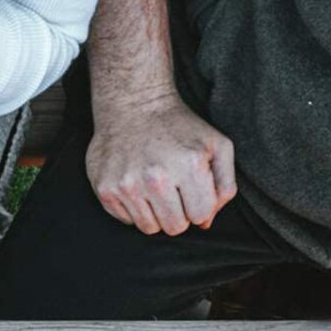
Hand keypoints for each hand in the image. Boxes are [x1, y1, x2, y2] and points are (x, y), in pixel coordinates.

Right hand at [86, 92, 235, 235]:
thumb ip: (224, 186)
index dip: (198, 205)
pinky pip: (127, 220)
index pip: (200, 216)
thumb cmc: (178, 126)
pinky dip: (133, 207)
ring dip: (154, 212)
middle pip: (174, 228)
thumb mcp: (216, 145)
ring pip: (149, 228)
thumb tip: (206, 223)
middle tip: (171, 188)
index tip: (190, 189)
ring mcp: (128, 185)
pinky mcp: (106, 189)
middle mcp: (157, 177)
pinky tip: (135, 182)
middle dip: (177, 213)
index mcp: (190, 165)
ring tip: (152, 184)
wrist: (133, 102)